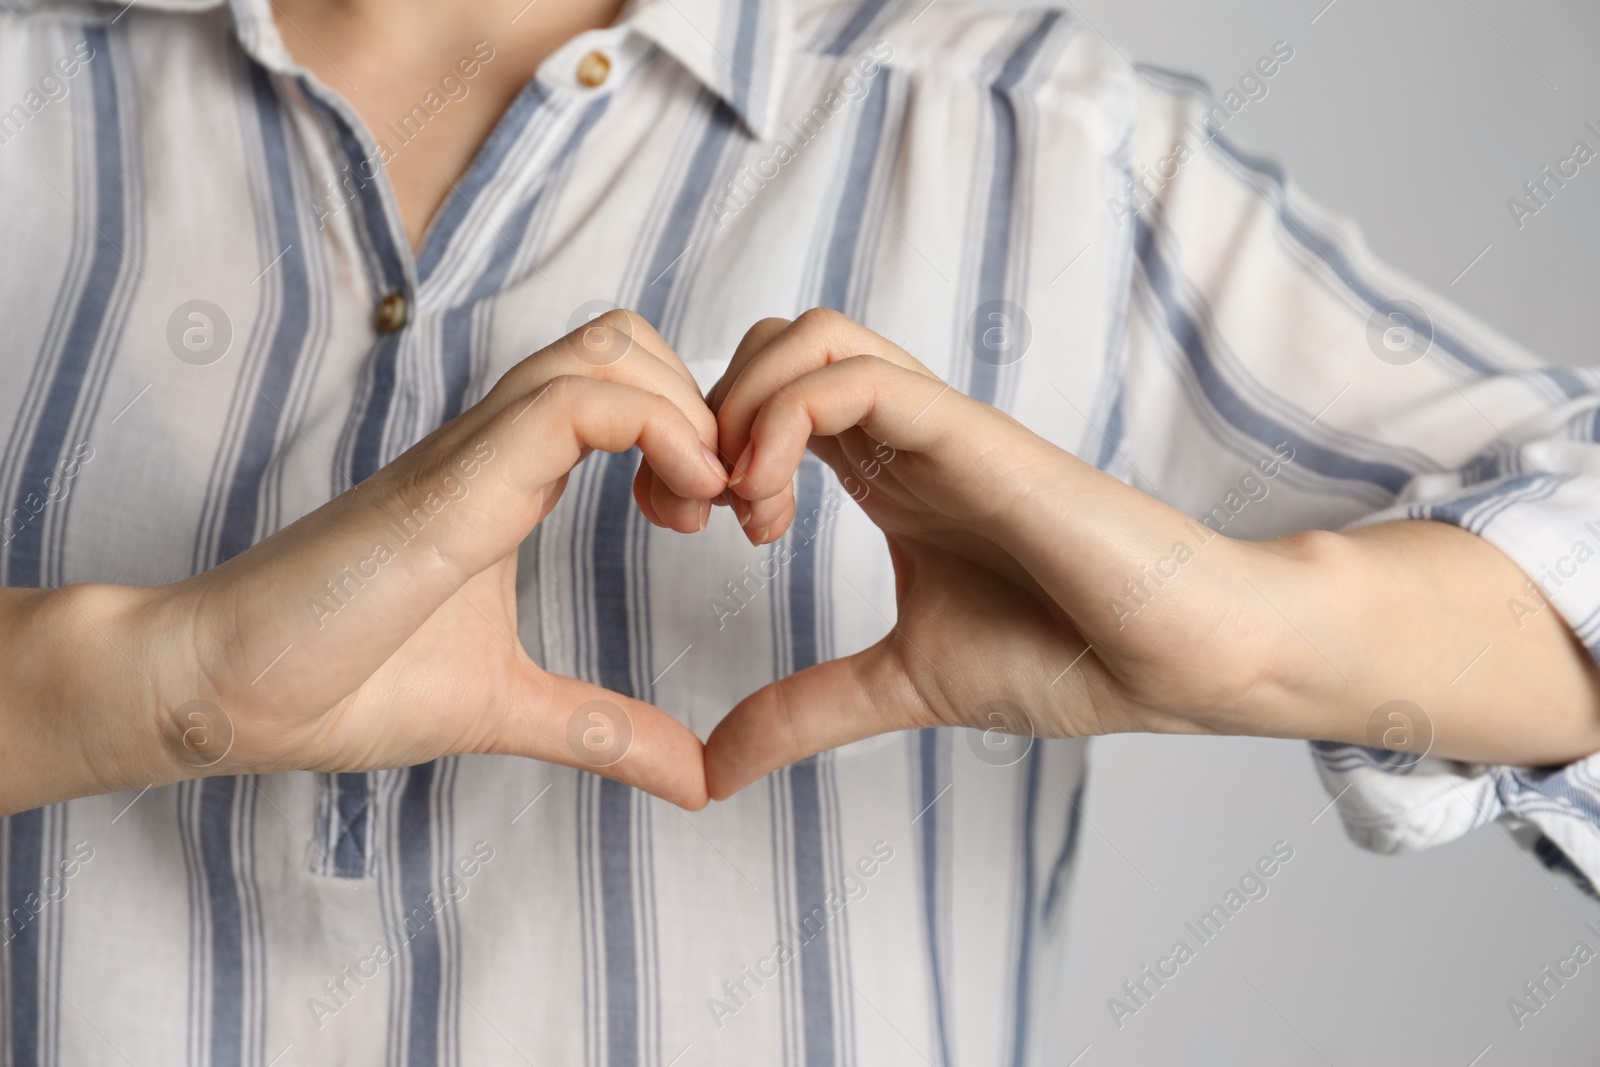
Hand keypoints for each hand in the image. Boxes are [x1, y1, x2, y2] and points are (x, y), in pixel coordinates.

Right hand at [16, 311, 727, 813]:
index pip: (623, 384)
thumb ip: (604, 730)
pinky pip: (570, 405)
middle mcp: (495, 445)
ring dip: (689, 412)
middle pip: (627, 339)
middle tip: (729, 507)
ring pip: (607, 349)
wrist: (220, 690)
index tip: (724, 518)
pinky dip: (653, 430)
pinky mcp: (451, 483)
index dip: (698, 430)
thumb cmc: (341, 682)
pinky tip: (678, 506)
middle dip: (709, 405)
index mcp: (510, 477)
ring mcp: (472, 453)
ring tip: (705, 507)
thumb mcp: (508, 706)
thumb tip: (698, 781)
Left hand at [697, 309, 1303, 797]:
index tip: (684, 527)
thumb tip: (713, 770)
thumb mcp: (900, 684)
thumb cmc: (1067, 656)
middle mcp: (905, 436)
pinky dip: (785, 419)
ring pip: (809, 337)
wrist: (1177, 663)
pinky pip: (860, 377)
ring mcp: (940, 429)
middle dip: (701, 412)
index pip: (767, 398)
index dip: (699, 444)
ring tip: (742, 507)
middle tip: (692, 513)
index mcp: (886, 474)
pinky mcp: (976, 437)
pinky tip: (772, 501)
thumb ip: (807, 710)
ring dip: (741, 407)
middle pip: (774, 343)